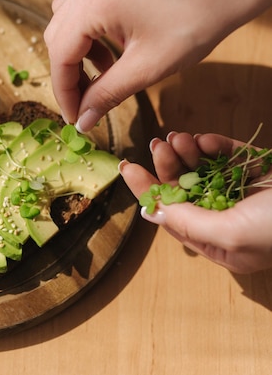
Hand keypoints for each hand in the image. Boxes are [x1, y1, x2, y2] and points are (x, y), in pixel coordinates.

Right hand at [44, 0, 271, 132]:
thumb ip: (108, 94)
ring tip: (103, 73)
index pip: (60, 55)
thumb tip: (84, 120)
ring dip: (78, 52)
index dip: (64, 92)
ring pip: (66, 21)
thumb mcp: (149, 65)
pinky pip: (84, 7)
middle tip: (86, 103)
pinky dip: (89, 33)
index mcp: (94, 2)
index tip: (76, 118)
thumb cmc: (199, 17)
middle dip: (69, 74)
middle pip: (58, 37)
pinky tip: (114, 48)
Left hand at [119, 132, 271, 273]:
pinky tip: (205, 141)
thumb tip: (151, 211)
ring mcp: (244, 194)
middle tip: (157, 145)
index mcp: (220, 245)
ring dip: (187, 153)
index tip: (127, 168)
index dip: (147, 192)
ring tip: (178, 138)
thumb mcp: (232, 234)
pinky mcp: (260, 171)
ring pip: (204, 170)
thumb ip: (189, 223)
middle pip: (185, 190)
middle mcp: (228, 220)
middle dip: (167, 167)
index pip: (172, 217)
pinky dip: (215, 147)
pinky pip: (229, 156)